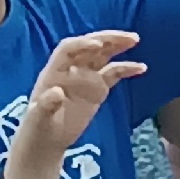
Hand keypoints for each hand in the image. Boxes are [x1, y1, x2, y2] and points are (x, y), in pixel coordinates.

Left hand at [4, 31, 143, 178]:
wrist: (47, 141)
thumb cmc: (38, 130)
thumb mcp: (38, 120)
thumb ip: (46, 106)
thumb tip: (57, 92)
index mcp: (54, 72)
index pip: (68, 50)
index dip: (83, 45)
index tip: (98, 46)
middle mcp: (70, 70)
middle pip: (89, 47)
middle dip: (107, 39)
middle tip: (127, 37)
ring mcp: (85, 78)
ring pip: (102, 55)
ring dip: (117, 46)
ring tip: (134, 40)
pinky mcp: (97, 89)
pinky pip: (113, 73)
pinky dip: (126, 69)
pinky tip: (141, 68)